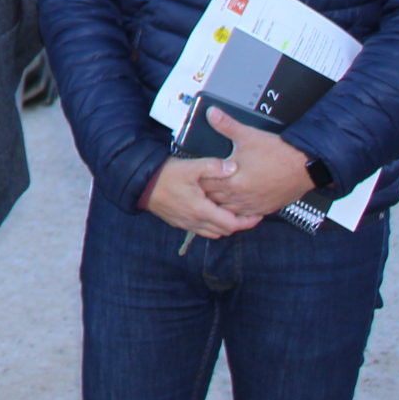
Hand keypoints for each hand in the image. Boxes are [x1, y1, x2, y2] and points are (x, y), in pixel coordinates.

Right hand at [143, 155, 259, 240]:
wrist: (140, 184)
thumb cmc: (165, 175)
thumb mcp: (190, 167)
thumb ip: (213, 167)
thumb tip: (234, 167)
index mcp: (202, 210)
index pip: (232, 224)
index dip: (248, 221)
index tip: (258, 214)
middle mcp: (195, 221)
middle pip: (224, 231)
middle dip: (238, 224)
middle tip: (248, 213)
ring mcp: (186, 223)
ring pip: (213, 232)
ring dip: (224, 225)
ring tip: (232, 213)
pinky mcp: (178, 222)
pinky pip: (200, 229)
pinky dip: (211, 224)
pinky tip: (211, 212)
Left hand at [199, 109, 317, 217]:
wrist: (306, 166)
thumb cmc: (280, 154)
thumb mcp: (249, 135)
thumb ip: (226, 125)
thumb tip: (212, 114)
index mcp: (234, 181)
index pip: (206, 184)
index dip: (199, 178)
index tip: (196, 174)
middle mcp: (242, 197)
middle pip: (214, 198)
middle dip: (207, 191)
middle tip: (202, 183)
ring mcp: (254, 205)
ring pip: (228, 210)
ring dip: (221, 202)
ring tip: (217, 193)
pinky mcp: (265, 209)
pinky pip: (246, 215)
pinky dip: (238, 210)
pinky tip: (236, 203)